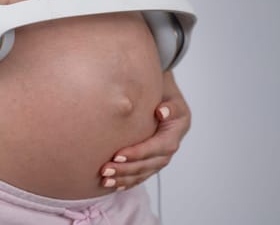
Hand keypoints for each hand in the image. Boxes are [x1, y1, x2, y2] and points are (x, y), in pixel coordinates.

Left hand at [99, 71, 190, 189]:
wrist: (164, 96)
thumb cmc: (165, 94)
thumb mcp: (172, 97)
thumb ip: (170, 106)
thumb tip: (162, 112)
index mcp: (173, 133)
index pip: (155, 147)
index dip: (137, 153)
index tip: (117, 155)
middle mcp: (168, 148)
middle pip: (147, 165)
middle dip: (126, 169)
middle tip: (105, 170)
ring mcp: (160, 157)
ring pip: (143, 173)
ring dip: (124, 178)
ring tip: (105, 181)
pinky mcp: (152, 160)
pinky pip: (141, 174)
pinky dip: (128, 181)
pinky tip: (113, 185)